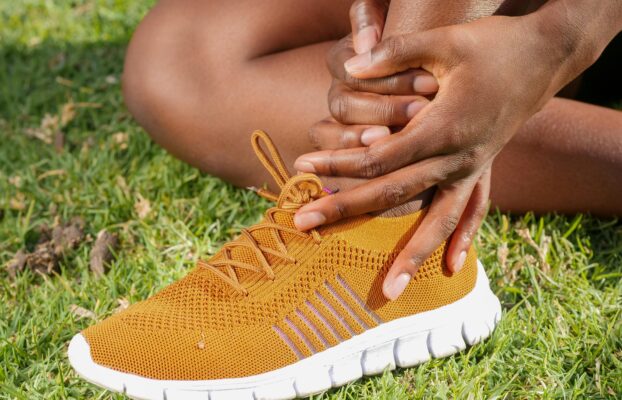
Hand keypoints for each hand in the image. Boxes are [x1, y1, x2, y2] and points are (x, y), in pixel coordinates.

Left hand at [294, 15, 576, 299]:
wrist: (545, 55)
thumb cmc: (492, 45)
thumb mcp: (444, 42)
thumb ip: (394, 52)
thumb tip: (350, 65)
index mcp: (443, 127)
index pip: (378, 157)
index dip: (338, 163)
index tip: (302, 167)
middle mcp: (457, 157)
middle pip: (393, 194)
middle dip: (344, 210)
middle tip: (302, 225)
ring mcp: (473, 168)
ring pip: (437, 220)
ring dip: (411, 255)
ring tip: (390, 291)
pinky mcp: (482, 168)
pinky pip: (472, 211)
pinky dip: (461, 237)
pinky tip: (452, 266)